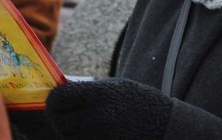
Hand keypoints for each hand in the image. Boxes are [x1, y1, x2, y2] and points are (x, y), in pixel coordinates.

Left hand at [45, 78, 172, 138]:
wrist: (165, 127)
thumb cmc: (138, 103)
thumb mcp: (113, 87)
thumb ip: (85, 92)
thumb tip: (57, 96)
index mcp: (98, 95)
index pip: (57, 98)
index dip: (55, 100)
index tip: (60, 101)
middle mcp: (96, 117)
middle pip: (59, 121)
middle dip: (62, 119)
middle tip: (73, 116)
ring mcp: (98, 138)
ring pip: (68, 137)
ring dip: (72, 132)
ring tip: (90, 125)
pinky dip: (84, 139)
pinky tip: (97, 135)